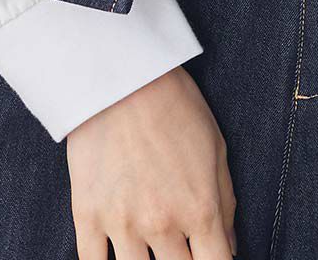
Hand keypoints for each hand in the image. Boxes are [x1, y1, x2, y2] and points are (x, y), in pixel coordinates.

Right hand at [66, 64, 237, 259]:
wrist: (120, 74)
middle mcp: (163, 225)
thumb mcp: (215, 148)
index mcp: (200, 210)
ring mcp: (122, 224)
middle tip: (179, 252)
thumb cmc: (174, 104)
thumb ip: (225, 203)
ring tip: (149, 254)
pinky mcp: (87, 215)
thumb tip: (230, 245)